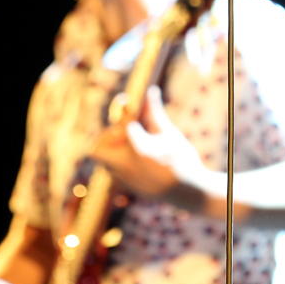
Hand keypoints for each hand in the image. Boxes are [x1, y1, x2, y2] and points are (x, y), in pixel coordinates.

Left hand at [90, 86, 211, 209]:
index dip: (123, 110)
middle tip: (123, 131)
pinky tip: (137, 157)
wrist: (188, 192)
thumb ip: (154, 113)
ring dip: (113, 149)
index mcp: (139, 148)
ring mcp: (125, 178)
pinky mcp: (127, 187)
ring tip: (133, 144)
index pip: (121, 124)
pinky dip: (119, 161)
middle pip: (96, 148)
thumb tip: (151, 91)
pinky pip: (113, 171)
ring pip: (104, 161)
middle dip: (106, 136)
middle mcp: (126, 165)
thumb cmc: (181, 159)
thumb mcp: (168, 133)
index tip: (124, 100)